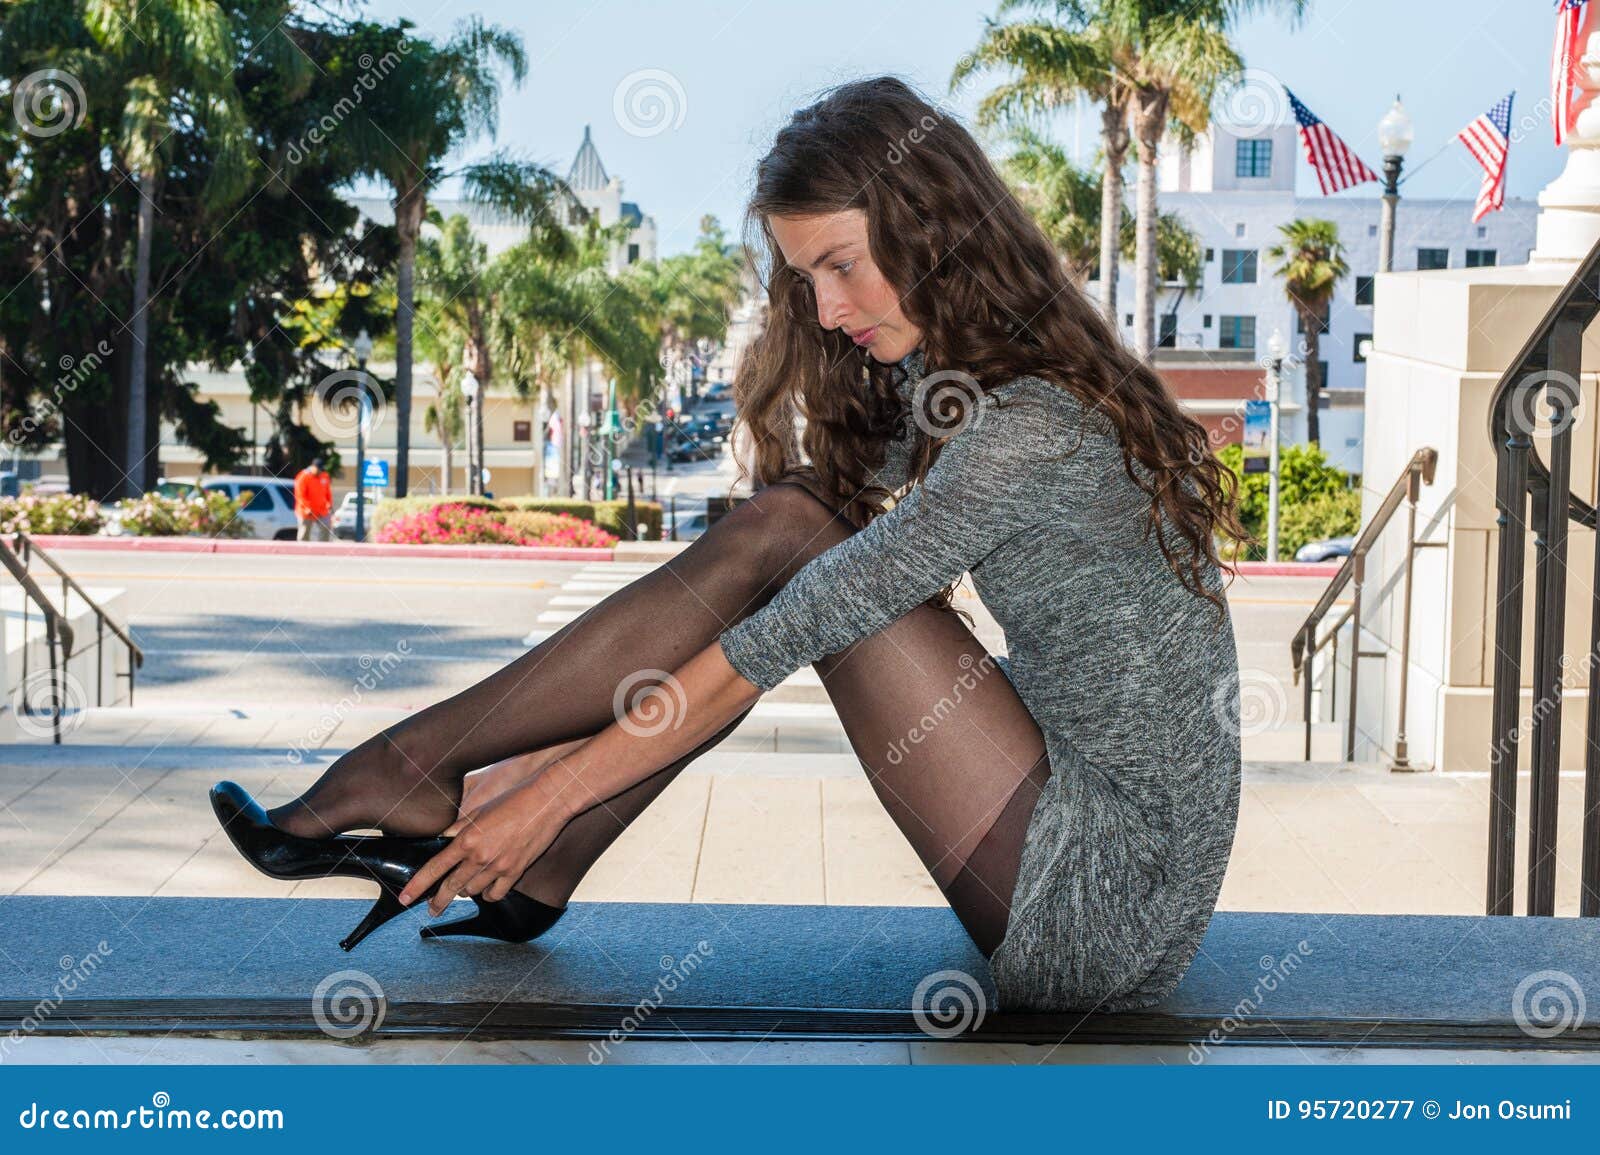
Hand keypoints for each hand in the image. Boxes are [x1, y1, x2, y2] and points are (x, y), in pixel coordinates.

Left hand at [398, 775, 573, 914]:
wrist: (547, 802)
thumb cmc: (514, 800)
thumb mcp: (480, 810)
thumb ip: (459, 829)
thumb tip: (443, 840)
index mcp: (467, 839)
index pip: (435, 868)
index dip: (417, 885)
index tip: (405, 898)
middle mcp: (480, 857)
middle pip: (451, 888)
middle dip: (437, 902)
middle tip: (431, 909)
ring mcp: (499, 867)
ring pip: (473, 892)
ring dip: (466, 890)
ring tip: (466, 884)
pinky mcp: (516, 872)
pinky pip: (495, 895)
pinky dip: (488, 894)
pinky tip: (487, 887)